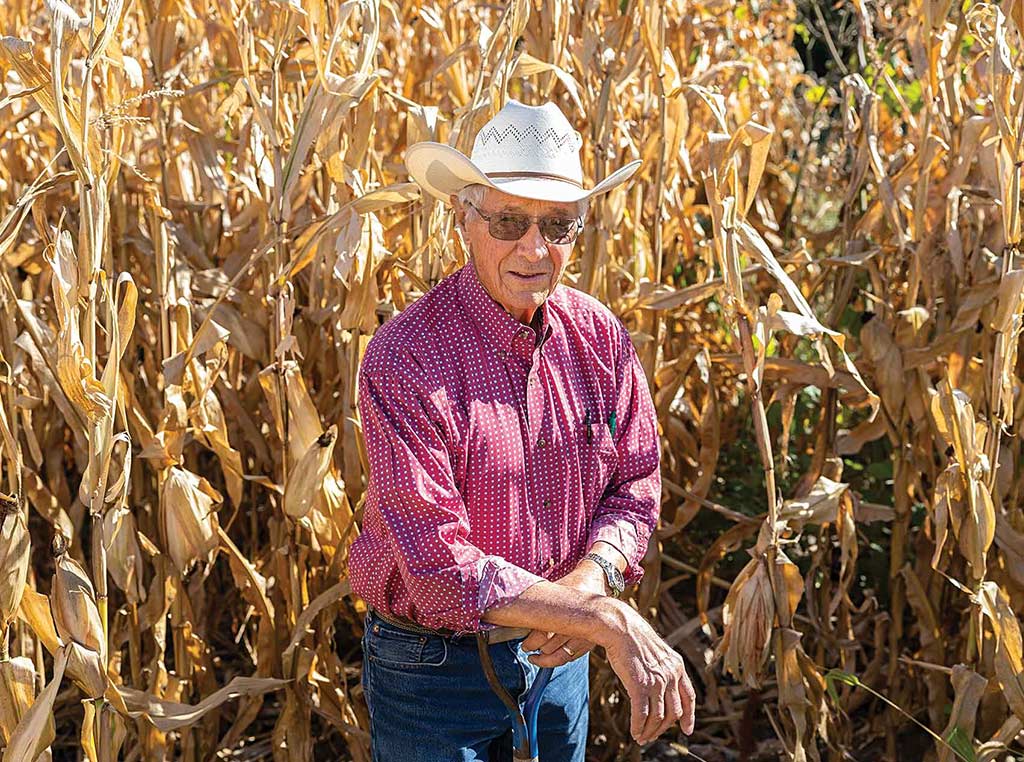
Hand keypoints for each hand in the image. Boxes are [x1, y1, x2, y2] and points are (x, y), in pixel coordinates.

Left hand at [523, 566, 603, 666]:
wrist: (599, 581)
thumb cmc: (573, 583)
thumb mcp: (556, 587)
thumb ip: (541, 601)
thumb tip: (518, 612)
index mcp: (566, 612)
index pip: (542, 635)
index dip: (530, 642)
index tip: (524, 644)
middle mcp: (577, 626)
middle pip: (550, 647)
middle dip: (536, 649)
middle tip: (526, 648)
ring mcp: (586, 635)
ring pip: (562, 656)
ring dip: (546, 658)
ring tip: (536, 656)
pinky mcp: (591, 641)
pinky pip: (572, 657)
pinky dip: (560, 659)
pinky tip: (550, 656)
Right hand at [601, 605, 695, 744]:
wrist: (620, 626)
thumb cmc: (634, 639)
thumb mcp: (657, 652)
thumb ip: (663, 669)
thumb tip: (660, 688)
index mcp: (677, 666)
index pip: (689, 697)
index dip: (689, 716)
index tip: (686, 730)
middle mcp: (671, 675)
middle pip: (674, 712)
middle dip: (663, 728)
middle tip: (652, 736)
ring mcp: (657, 681)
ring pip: (659, 717)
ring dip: (650, 731)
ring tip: (642, 737)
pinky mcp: (640, 685)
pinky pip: (642, 714)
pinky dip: (639, 727)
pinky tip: (634, 732)